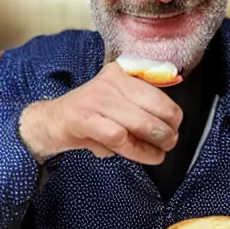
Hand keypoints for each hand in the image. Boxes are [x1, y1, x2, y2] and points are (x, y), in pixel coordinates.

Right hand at [19, 61, 182, 164]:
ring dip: (155, 141)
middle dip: (167, 128)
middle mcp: (111, 80)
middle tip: (171, 141)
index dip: (172, 111)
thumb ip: (141, 104)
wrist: (52, 121)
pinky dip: (138, 151)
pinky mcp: (86, 119)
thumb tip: (172, 123)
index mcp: (122, 72)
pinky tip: (146, 156)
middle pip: (154, 105)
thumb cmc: (91, 113)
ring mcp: (97, 98)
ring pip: (140, 122)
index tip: (176, 124)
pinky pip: (121, 137)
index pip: (157, 90)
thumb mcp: (117, 100)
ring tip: (161, 151)